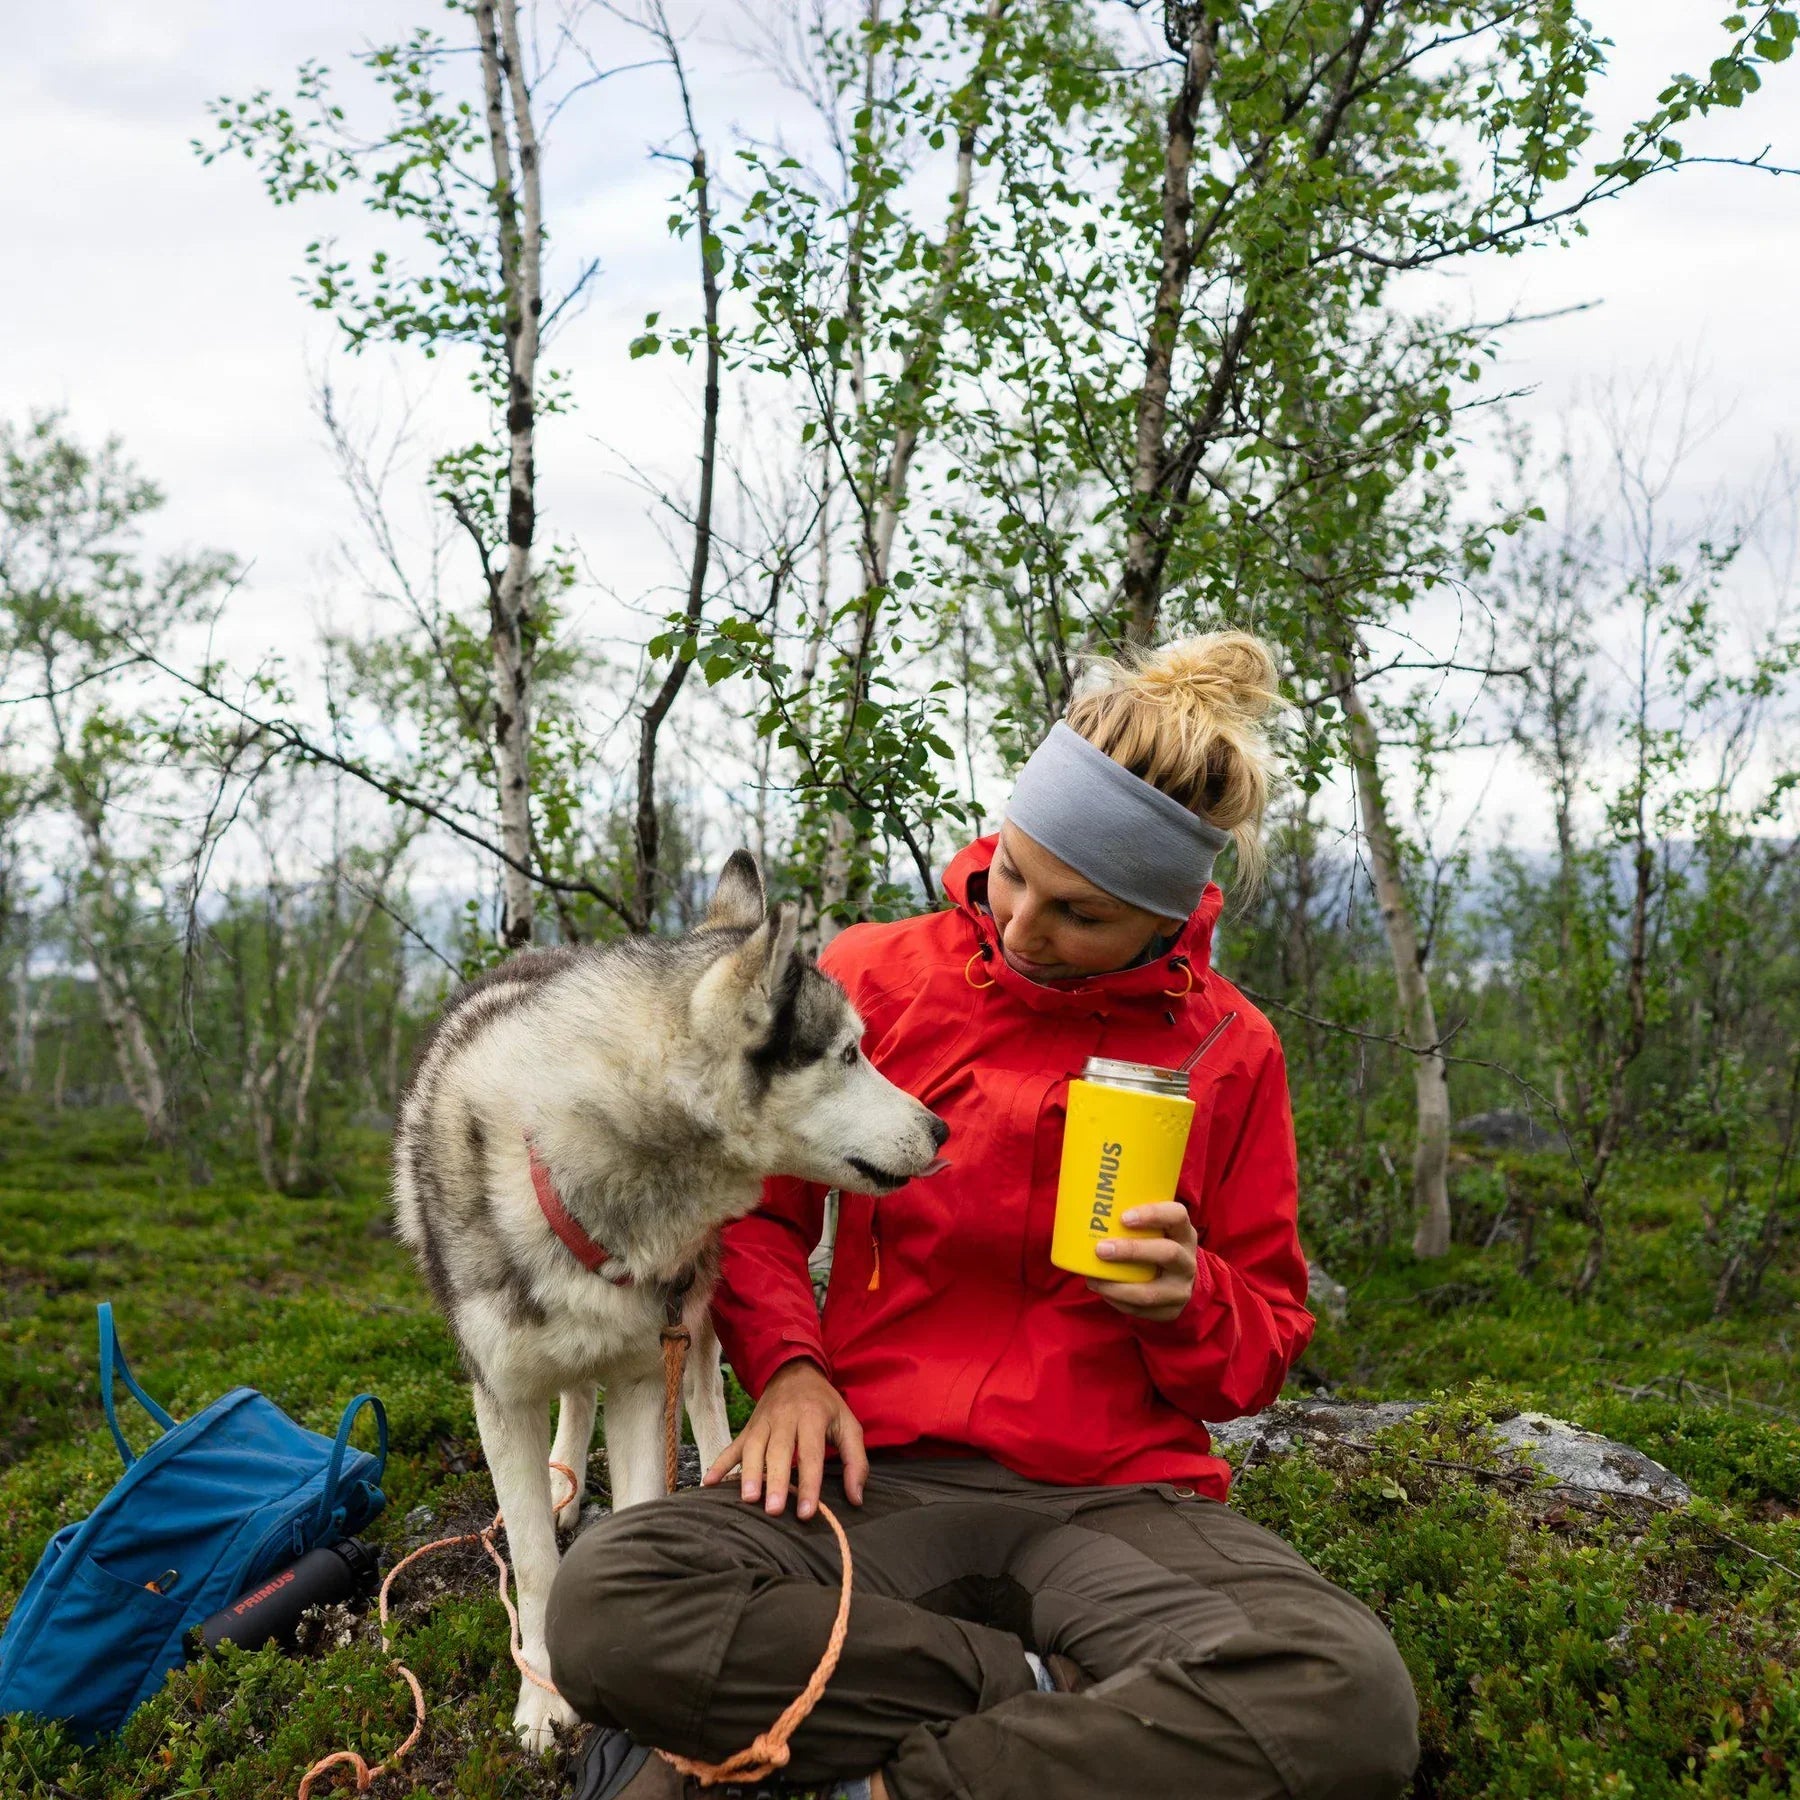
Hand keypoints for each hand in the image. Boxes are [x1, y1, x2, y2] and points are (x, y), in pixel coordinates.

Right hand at [702, 1358, 867, 1519]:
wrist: (795, 1370)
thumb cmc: (825, 1404)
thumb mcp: (849, 1424)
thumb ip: (856, 1461)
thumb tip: (856, 1498)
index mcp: (812, 1417)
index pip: (811, 1454)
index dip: (809, 1484)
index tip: (806, 1513)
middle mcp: (785, 1418)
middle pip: (778, 1451)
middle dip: (775, 1481)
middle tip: (773, 1510)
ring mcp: (763, 1422)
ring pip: (753, 1448)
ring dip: (748, 1473)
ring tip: (748, 1499)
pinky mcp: (748, 1427)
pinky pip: (732, 1446)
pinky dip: (719, 1464)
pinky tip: (708, 1483)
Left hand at [1088, 1201, 1199, 1323]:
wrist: (1178, 1280)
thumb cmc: (1155, 1244)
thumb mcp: (1156, 1230)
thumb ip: (1132, 1219)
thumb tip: (1083, 1203)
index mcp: (1184, 1233)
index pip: (1178, 1216)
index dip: (1153, 1215)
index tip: (1123, 1217)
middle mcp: (1187, 1260)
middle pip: (1167, 1253)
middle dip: (1131, 1251)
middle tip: (1101, 1249)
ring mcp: (1181, 1288)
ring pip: (1151, 1291)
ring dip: (1118, 1287)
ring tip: (1093, 1279)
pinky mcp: (1171, 1311)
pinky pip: (1143, 1311)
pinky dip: (1118, 1302)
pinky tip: (1103, 1292)